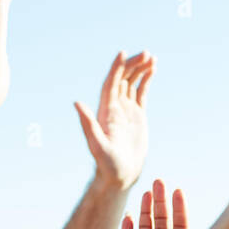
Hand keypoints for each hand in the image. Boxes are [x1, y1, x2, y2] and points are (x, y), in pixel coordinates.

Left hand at [75, 51, 153, 190]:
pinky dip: (146, 80)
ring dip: (140, 68)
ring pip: (132, 82)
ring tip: (152, 58)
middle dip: (133, 64)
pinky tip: (153, 70)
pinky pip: (141, 93)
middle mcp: (114, 106)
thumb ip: (88, 124)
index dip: (116, 67)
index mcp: (105, 110)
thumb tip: (76, 103)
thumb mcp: (97, 145)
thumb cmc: (107, 164)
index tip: (122, 53)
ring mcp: (126, 110)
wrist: (120, 176)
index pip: (110, 83)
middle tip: (146, 53)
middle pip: (122, 78)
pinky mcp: (137, 116)